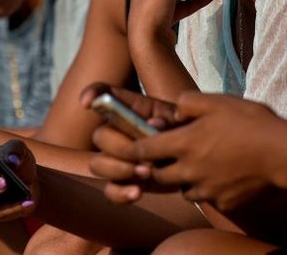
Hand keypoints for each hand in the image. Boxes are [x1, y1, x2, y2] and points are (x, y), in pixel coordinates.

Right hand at [83, 84, 180, 203]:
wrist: (198, 159)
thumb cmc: (188, 132)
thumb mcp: (183, 121)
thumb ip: (169, 120)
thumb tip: (154, 125)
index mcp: (132, 109)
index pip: (104, 94)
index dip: (92, 94)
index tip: (88, 103)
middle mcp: (119, 131)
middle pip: (100, 135)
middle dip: (118, 148)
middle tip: (144, 157)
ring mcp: (118, 158)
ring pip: (97, 164)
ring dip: (118, 170)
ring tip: (146, 173)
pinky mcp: (124, 182)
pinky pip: (110, 190)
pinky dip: (120, 193)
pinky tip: (137, 192)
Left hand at [131, 91, 286, 210]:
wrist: (283, 154)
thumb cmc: (250, 122)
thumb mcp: (216, 101)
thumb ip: (187, 103)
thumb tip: (174, 114)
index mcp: (183, 144)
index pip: (143, 151)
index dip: (137, 148)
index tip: (139, 145)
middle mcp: (189, 171)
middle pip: (159, 175)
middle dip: (160, 166)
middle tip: (174, 154)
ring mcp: (206, 190)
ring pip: (183, 190)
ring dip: (185, 180)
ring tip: (204, 164)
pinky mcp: (223, 203)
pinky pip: (209, 199)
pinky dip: (211, 189)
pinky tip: (226, 175)